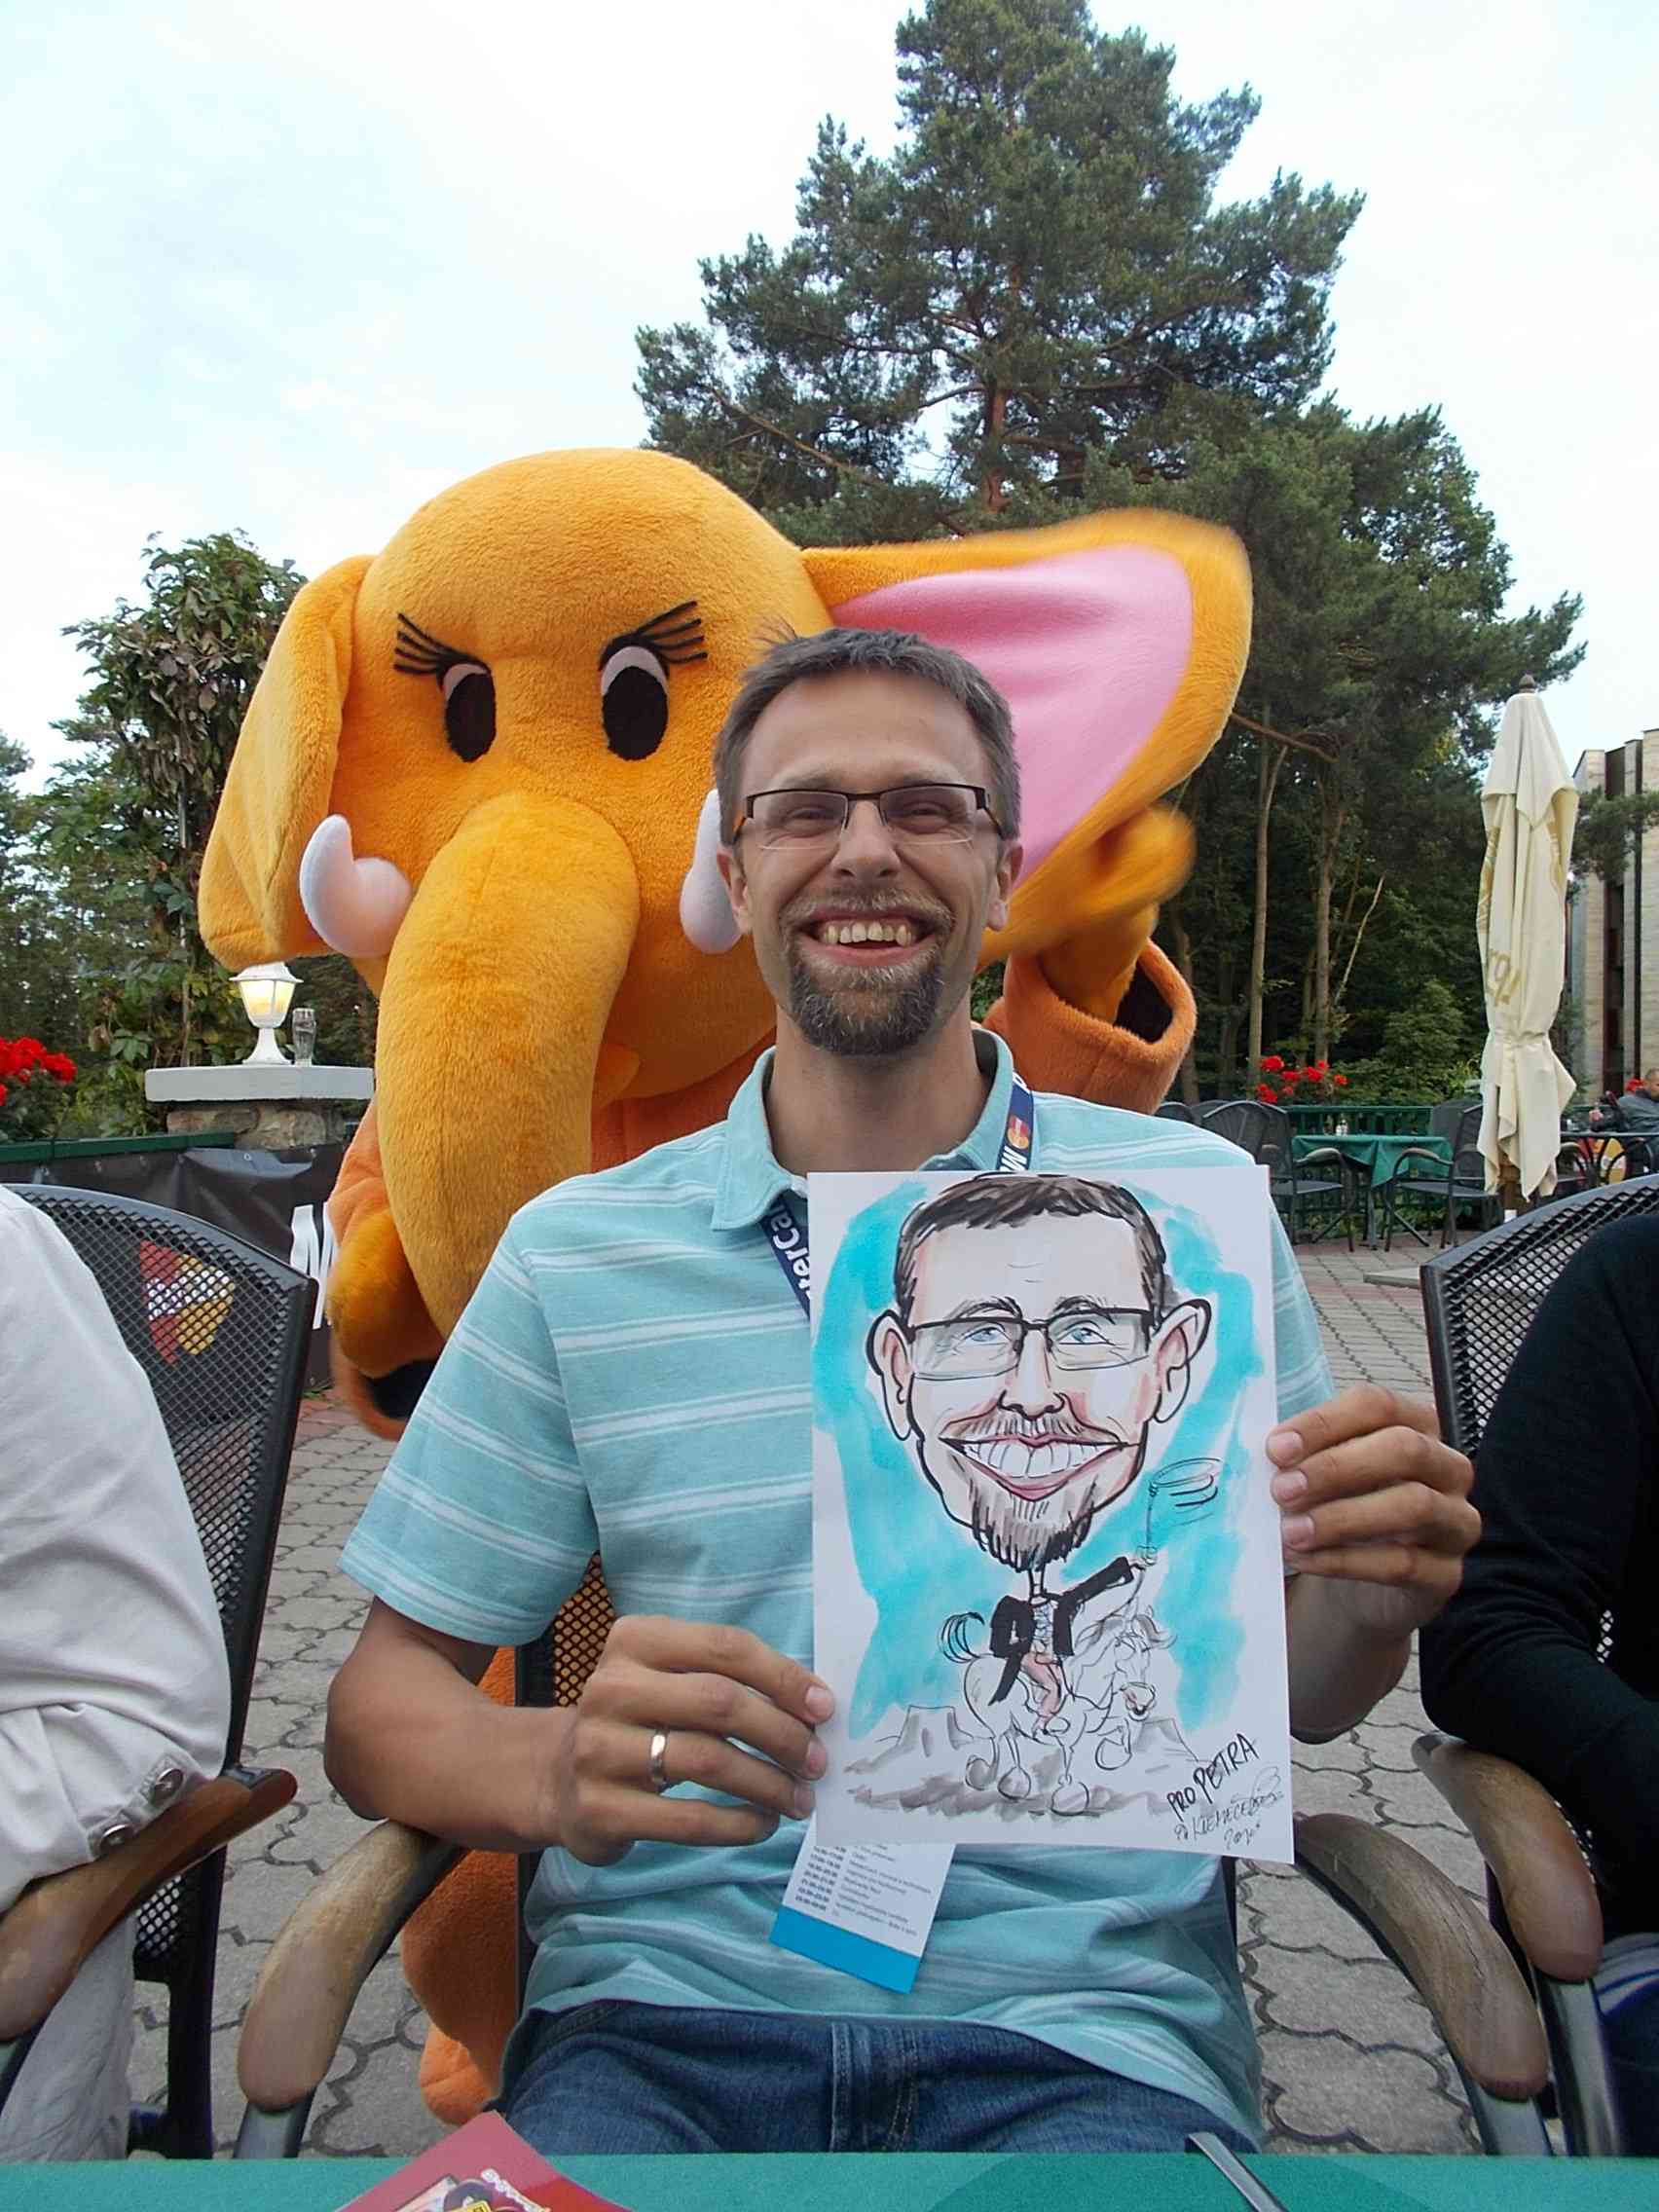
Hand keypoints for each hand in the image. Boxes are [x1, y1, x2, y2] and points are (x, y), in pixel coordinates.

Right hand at [548, 1615, 833, 1866]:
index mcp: (635, 1641)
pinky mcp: (600, 1809)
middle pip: (720, 1703)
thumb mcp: (669, 1681)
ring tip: (798, 1798)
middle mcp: (611, 1688)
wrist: (557, 1777)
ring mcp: (599, 1749)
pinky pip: (688, 1819)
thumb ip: (728, 1681)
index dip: (783, 1676)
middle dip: (782, 1733)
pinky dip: (738, 1824)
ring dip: (768, 1783)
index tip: (824, 1708)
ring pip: (709, 1761)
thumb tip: (813, 1707)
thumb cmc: (638, 1721)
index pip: (725, 1647)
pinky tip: (762, 1823)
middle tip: (817, 1760)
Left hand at [1269, 1385, 1477, 1638]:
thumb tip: (1269, 1452)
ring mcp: (1456, 1521)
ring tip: (1290, 1531)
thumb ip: (1304, 1455)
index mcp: (1417, 1426)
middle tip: (1282, 1489)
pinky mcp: (1447, 1574)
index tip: (1276, 1448)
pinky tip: (1305, 1559)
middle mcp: (1448, 1467)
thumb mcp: (1326, 1473)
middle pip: (1404, 1449)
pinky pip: (1403, 1563)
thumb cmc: (1342, 1508)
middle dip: (1337, 1468)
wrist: (1363, 1583)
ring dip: (1342, 1517)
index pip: (1378, 1405)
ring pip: (1414, 1505)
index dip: (1325, 1423)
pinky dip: (1346, 1561)